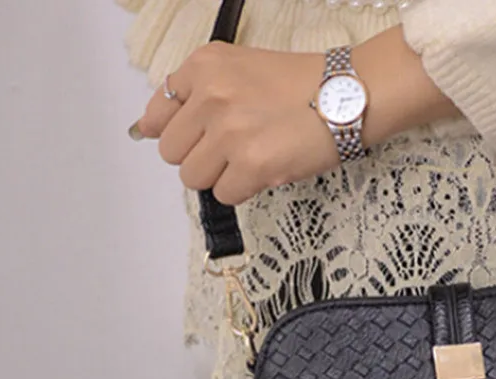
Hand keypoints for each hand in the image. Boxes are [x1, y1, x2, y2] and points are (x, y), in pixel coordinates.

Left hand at [133, 42, 337, 205]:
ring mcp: (230, 132)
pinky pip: (223, 195)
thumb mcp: (241, 68)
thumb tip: (148, 129)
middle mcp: (212, 95)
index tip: (187, 139)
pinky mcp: (251, 165)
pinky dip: (242, 190)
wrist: (348, 95)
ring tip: (249, 159)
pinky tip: (264, 170)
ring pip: (194, 177)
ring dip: (219, 176)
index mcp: (205, 66)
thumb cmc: (303, 85)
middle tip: (232, 149)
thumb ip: (196, 93)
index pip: (158, 111)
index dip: (170, 131)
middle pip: (172, 151)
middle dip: (199, 156)